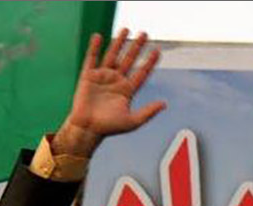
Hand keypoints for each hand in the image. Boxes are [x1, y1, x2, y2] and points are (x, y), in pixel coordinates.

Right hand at [54, 29, 165, 156]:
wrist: (88, 129)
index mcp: (128, 90)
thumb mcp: (133, 121)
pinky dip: (95, 48)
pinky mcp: (88, 76)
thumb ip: (149, 112)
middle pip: (129, 60)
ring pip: (113, 56)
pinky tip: (99, 37)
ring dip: (119, 43)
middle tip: (145, 34)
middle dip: (137, 47)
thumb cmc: (110, 127)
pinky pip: (92, 58)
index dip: (149, 62)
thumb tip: (164, 104)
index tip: (157, 51)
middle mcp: (116, 81)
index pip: (142, 73)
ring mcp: (102, 77)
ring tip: (126, 29)